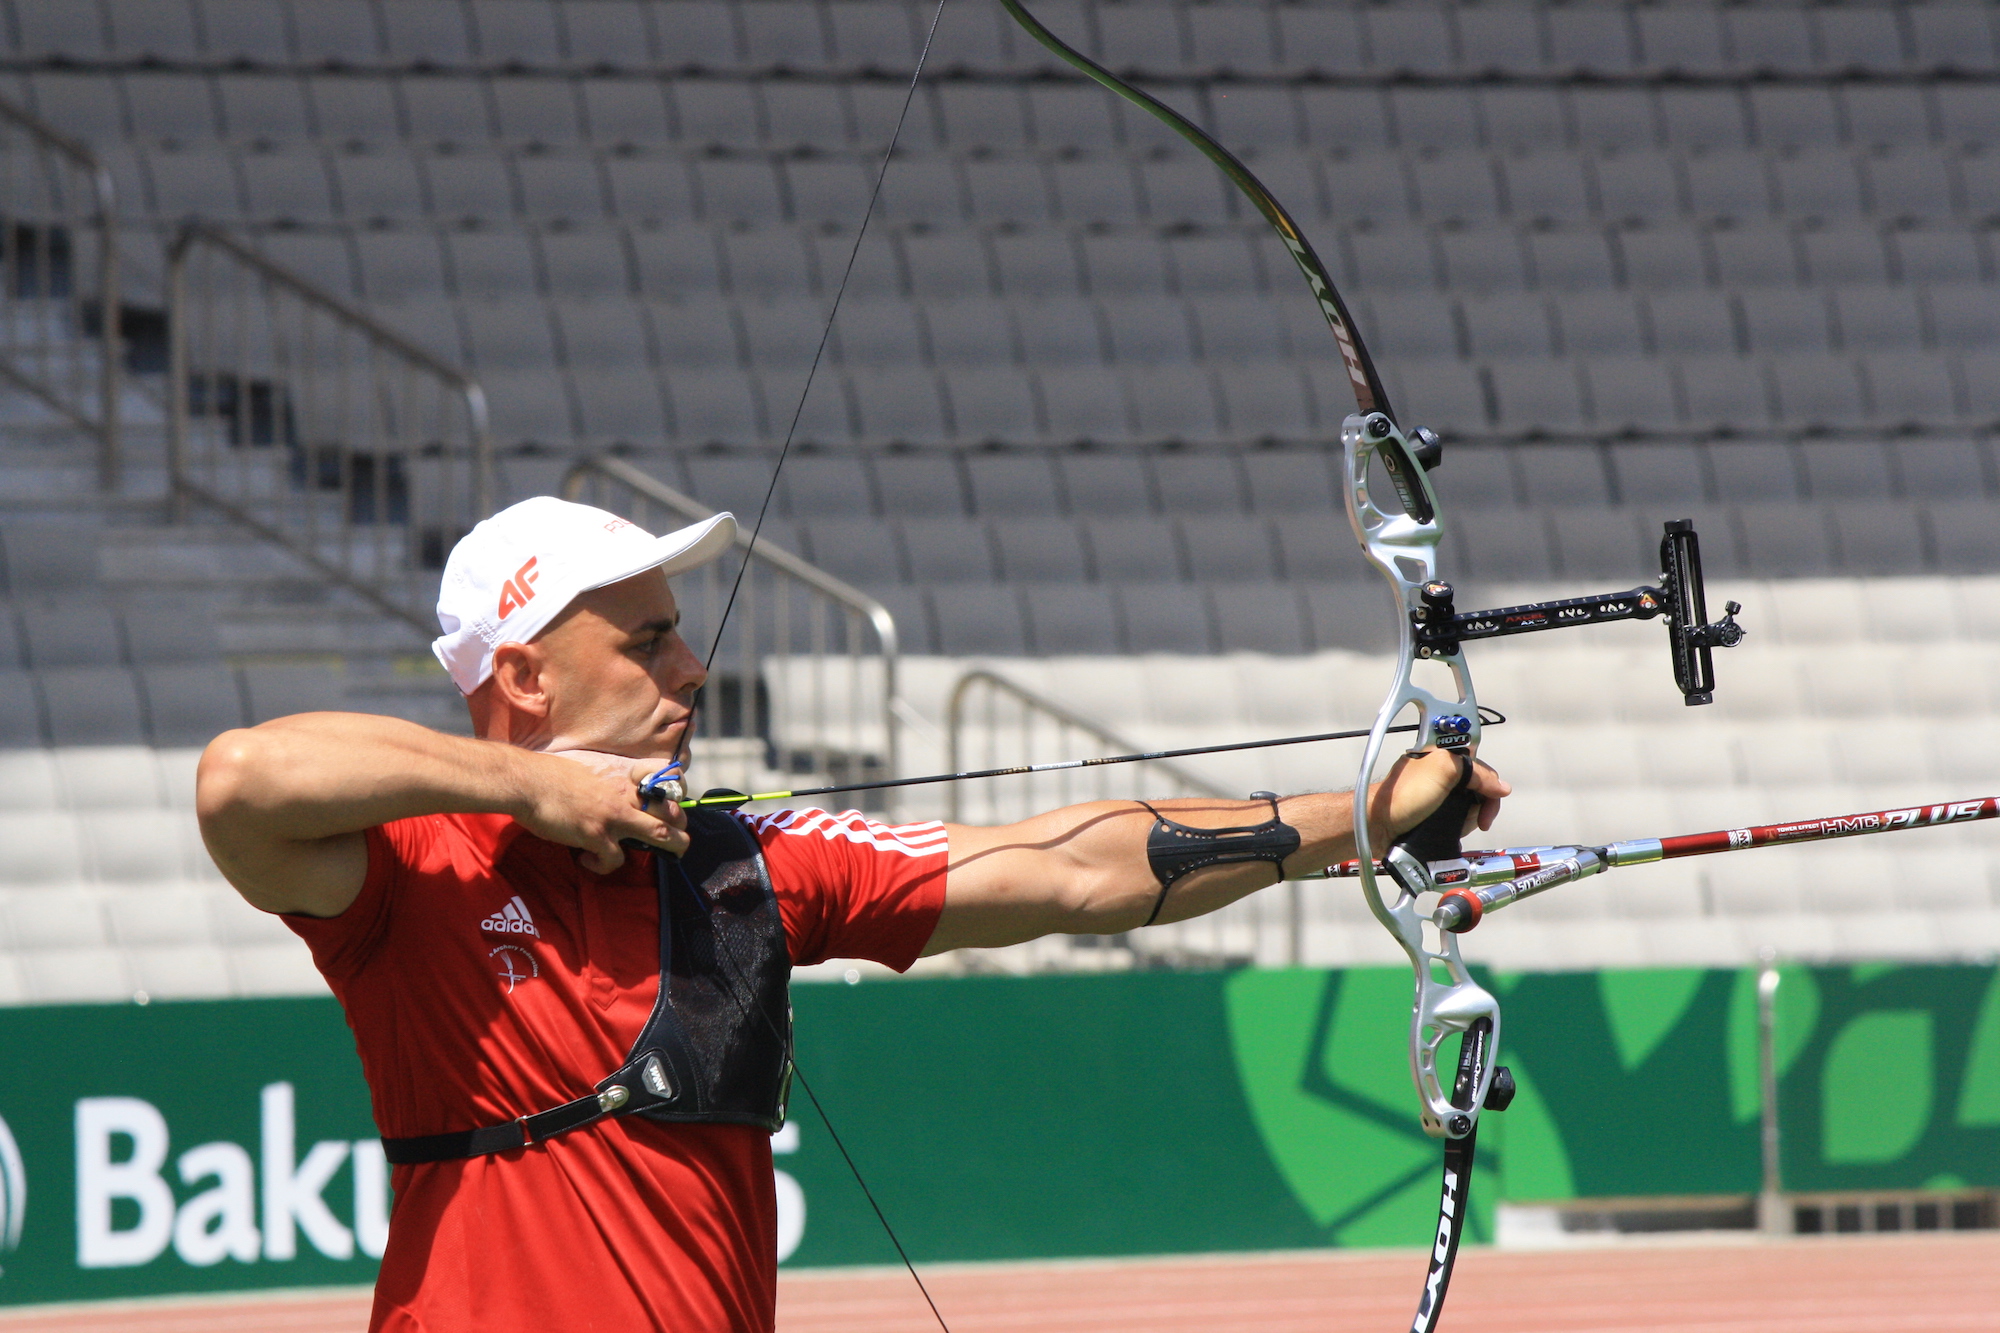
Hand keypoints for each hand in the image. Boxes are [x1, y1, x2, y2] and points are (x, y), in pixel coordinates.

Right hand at [521, 751, 690, 872]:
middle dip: (681, 829)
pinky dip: (603, 866)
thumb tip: (604, 800)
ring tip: (669, 857)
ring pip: (659, 835)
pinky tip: (587, 862)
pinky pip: (614, 860)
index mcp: (621, 781)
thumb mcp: (586, 774)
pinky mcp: (596, 835)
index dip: (671, 800)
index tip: (670, 811)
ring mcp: (612, 817)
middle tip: (680, 843)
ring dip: (669, 849)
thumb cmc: (548, 775)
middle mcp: (623, 797)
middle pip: (670, 813)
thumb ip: (604, 788)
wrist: (526, 782)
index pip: (662, 785)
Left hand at [1370, 748, 1510, 846]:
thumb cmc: (1400, 797)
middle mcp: (1441, 773)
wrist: (1377, 826)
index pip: (1481, 768)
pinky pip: (1458, 820)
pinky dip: (1459, 827)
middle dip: (1479, 805)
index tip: (1491, 801)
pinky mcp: (1433, 813)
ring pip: (1469, 806)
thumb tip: (1500, 786)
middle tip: (1476, 819)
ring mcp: (1438, 795)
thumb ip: (1475, 772)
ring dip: (1468, 819)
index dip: (1490, 786)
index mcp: (1442, 756)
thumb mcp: (1443, 771)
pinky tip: (1450, 831)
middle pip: (1478, 789)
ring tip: (1455, 825)